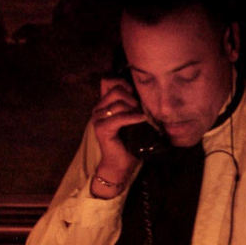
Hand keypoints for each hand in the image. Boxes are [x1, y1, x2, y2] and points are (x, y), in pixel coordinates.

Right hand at [89, 76, 147, 195]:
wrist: (120, 164)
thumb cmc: (129, 142)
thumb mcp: (132, 118)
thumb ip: (133, 104)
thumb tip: (148, 92)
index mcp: (104, 104)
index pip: (108, 80)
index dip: (122, 82)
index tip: (135, 93)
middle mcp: (98, 108)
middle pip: (116, 89)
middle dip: (132, 96)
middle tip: (141, 108)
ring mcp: (97, 118)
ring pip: (118, 103)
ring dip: (134, 108)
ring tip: (142, 116)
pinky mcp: (101, 128)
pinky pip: (119, 117)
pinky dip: (133, 117)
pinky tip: (142, 119)